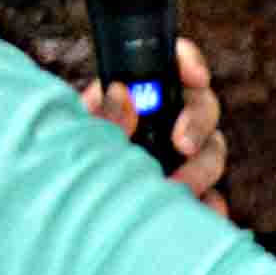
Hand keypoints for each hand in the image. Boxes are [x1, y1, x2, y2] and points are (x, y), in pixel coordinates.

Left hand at [82, 39, 229, 210]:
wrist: (62, 209)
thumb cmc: (68, 160)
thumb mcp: (77, 134)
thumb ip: (101, 114)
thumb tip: (121, 93)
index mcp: (141, 92)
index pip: (174, 62)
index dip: (189, 62)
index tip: (196, 77)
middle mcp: (168, 118)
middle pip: (203, 106)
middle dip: (197, 122)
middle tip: (182, 144)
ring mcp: (183, 157)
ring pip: (212, 151)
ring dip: (201, 168)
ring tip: (175, 188)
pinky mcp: (190, 192)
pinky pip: (212, 196)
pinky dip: (210, 204)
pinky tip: (202, 212)